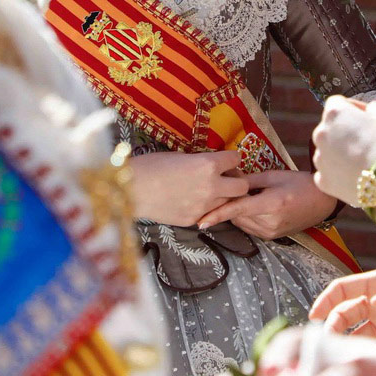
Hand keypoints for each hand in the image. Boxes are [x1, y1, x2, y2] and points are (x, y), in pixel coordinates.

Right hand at [128, 151, 248, 226]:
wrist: (133, 189)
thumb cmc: (152, 166)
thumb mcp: (181, 156)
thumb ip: (201, 162)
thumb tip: (211, 165)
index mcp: (208, 164)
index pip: (236, 159)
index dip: (231, 159)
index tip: (225, 161)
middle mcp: (212, 186)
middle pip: (242, 186)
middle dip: (236, 181)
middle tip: (226, 179)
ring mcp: (205, 206)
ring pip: (228, 203)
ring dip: (223, 197)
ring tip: (209, 192)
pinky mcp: (195, 220)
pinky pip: (210, 214)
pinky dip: (207, 208)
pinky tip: (193, 202)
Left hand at [196, 170, 336, 239]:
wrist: (322, 201)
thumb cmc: (300, 184)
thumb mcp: (274, 176)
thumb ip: (249, 180)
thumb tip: (228, 180)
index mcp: (270, 204)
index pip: (237, 210)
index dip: (217, 214)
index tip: (200, 221)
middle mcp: (269, 222)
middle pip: (236, 216)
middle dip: (228, 204)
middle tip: (228, 190)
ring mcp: (270, 232)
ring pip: (241, 223)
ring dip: (237, 212)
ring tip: (247, 196)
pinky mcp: (271, 236)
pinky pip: (249, 227)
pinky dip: (245, 217)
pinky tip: (253, 206)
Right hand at [309, 265, 375, 350]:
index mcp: (375, 284)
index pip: (343, 290)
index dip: (327, 300)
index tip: (316, 313)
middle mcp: (375, 304)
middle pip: (345, 314)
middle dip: (333, 326)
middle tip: (329, 340)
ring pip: (359, 335)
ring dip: (350, 344)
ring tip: (344, 356)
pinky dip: (371, 358)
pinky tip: (367, 365)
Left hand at [312, 97, 375, 204]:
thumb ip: (374, 108)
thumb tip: (369, 110)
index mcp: (334, 114)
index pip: (337, 102)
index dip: (353, 107)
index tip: (366, 116)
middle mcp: (320, 133)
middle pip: (330, 127)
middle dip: (345, 130)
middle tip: (365, 139)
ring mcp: (319, 158)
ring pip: (328, 150)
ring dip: (340, 151)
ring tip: (360, 159)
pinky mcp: (322, 180)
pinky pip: (329, 172)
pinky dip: (338, 172)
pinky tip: (354, 174)